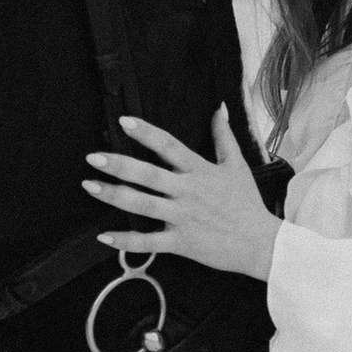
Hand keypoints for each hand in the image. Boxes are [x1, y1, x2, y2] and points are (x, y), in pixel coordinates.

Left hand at [85, 107, 280, 280]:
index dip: (146, 132)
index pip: (169, 146)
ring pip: (142, 205)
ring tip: (90, 186)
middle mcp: (187, 192)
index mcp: (199, 171)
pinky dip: (125, 241)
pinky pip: (148, 243)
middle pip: (148, 175)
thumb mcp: (237, 166)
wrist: (261, 243)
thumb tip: (219, 108)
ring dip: (113, 195)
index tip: (124, 121)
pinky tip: (105, 236)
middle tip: (93, 157)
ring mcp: (181, 218)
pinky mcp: (180, 242)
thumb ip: (223, 136)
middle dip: (119, 165)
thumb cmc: (247, 204)